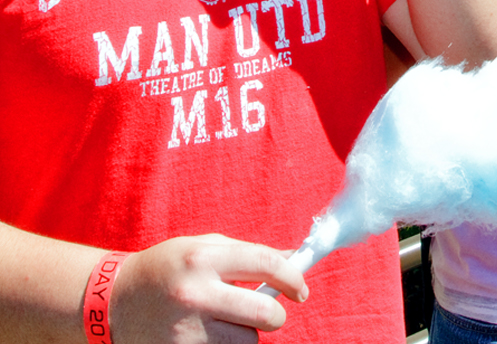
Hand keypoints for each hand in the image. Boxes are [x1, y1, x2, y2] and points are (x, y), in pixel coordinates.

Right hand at [111, 235, 306, 342]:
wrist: (110, 302)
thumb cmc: (166, 268)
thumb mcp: (203, 247)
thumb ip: (248, 253)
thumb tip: (293, 260)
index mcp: (203, 258)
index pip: (266, 264)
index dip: (293, 277)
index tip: (301, 289)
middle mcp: (194, 294)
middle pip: (263, 313)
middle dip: (275, 315)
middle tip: (269, 313)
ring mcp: (183, 330)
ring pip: (245, 342)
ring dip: (245, 335)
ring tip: (224, 323)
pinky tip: (208, 337)